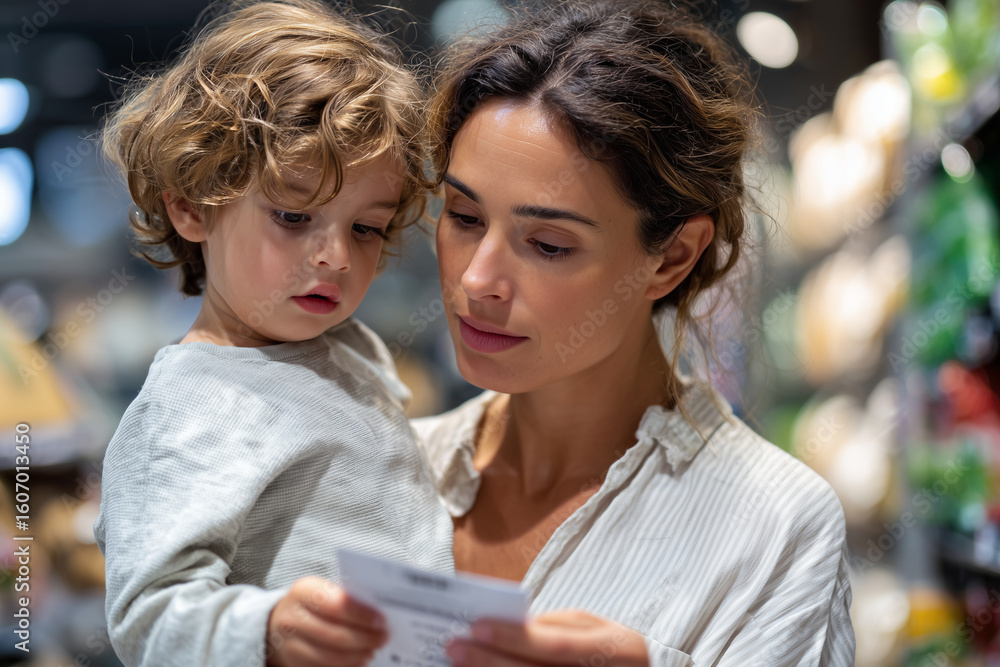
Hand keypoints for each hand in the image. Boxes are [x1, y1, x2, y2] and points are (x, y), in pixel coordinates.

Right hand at [266, 576, 386, 666]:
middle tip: (383, 638)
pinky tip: (358, 660)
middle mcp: (292, 619)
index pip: (337, 605)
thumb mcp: (323, 590)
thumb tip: (377, 614)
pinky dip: (346, 666)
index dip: (362, 616)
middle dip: (365, 639)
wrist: (279, 621)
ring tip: (372, 650)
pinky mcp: (292, 663)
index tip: (382, 621)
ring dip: (357, 655)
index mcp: (303, 592)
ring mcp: (289, 644)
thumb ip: (346, 598)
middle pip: (335, 635)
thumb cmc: (312, 603)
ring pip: (330, 657)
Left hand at [445, 609, 649, 666]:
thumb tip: (510, 627)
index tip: (477, 626)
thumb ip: (556, 628)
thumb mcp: (595, 629)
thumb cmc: (612, 651)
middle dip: (490, 662)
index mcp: (615, 651)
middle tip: (454, 646)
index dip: (514, 639)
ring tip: (458, 664)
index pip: (555, 647)